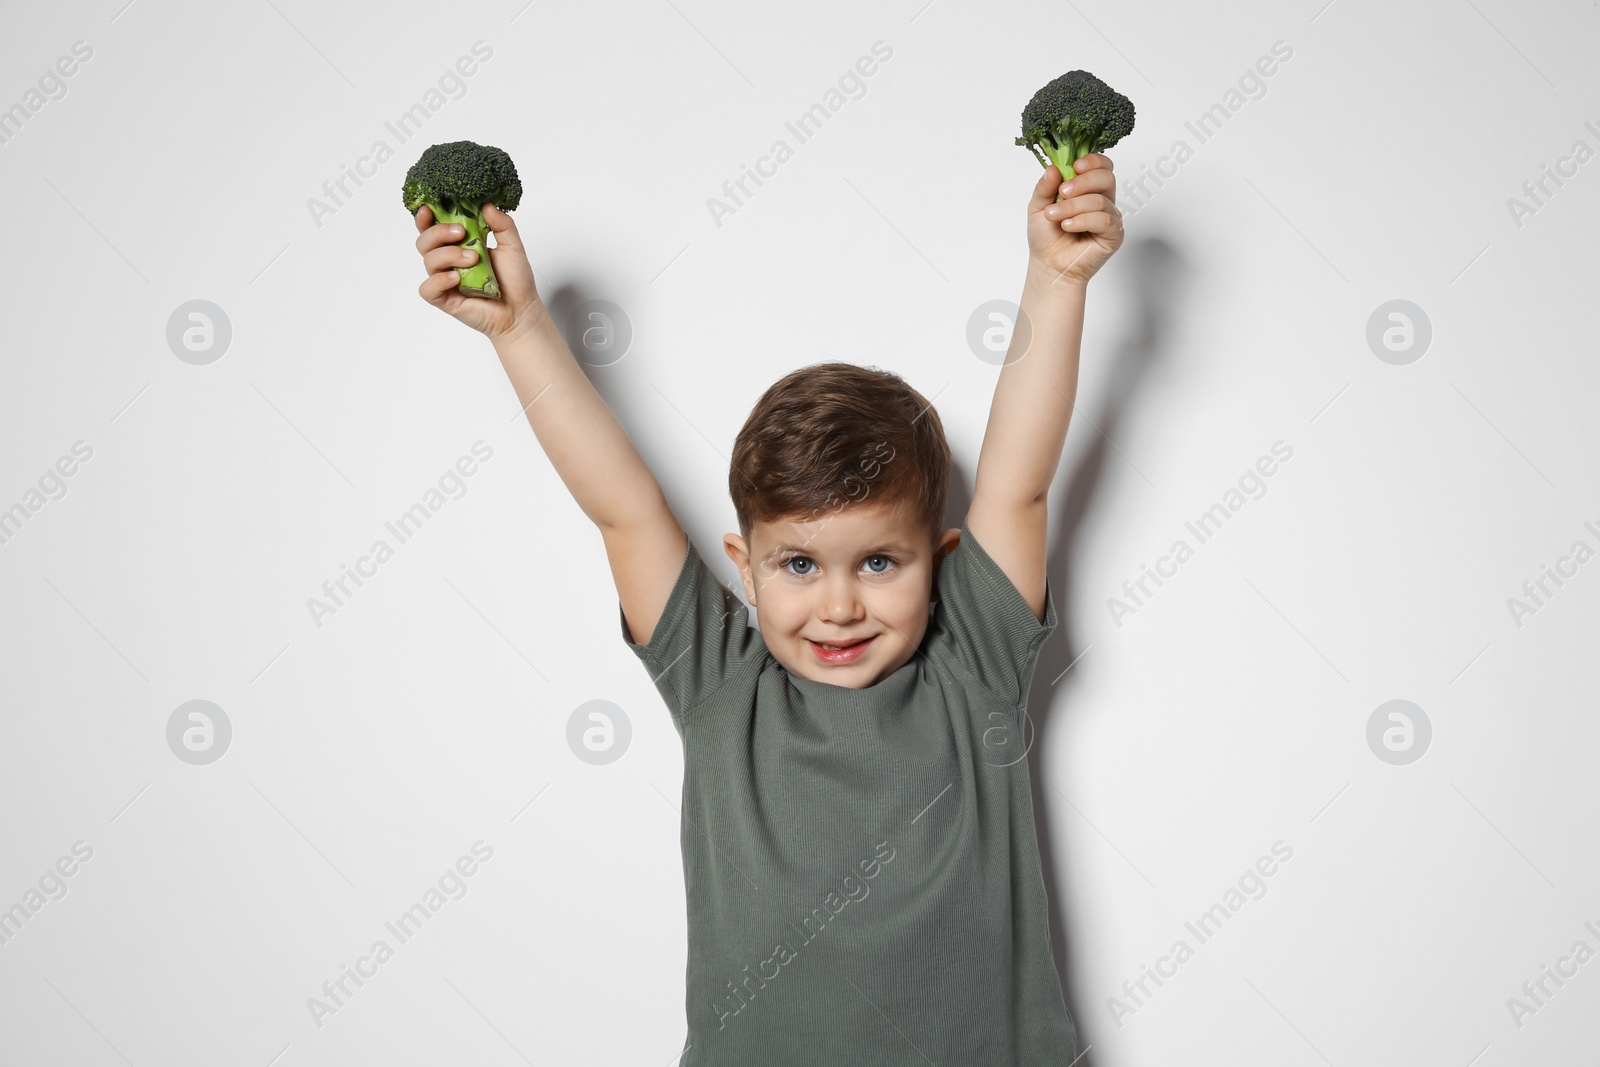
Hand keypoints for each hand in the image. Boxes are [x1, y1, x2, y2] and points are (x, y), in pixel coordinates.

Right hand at [413, 202, 543, 342]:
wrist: (521, 310)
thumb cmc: (515, 281)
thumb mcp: (512, 246)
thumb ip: (502, 224)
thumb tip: (487, 205)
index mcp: (458, 245)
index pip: (433, 228)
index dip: (425, 217)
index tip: (429, 208)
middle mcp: (448, 261)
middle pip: (424, 241)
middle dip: (439, 232)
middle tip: (461, 233)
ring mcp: (445, 281)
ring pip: (428, 261)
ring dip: (448, 255)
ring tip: (472, 259)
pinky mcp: (445, 299)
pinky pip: (428, 289)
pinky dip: (438, 280)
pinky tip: (456, 278)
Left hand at [1025, 154, 1123, 286]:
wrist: (1048, 265)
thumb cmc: (1046, 237)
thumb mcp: (1037, 206)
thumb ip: (1045, 187)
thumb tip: (1054, 167)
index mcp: (1088, 189)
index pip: (1102, 165)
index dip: (1092, 161)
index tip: (1075, 166)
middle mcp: (1103, 200)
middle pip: (1106, 177)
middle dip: (1082, 182)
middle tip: (1062, 193)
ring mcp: (1110, 217)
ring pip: (1100, 200)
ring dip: (1074, 206)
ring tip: (1055, 217)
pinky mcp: (1114, 235)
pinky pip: (1105, 219)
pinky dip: (1083, 220)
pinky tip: (1068, 226)